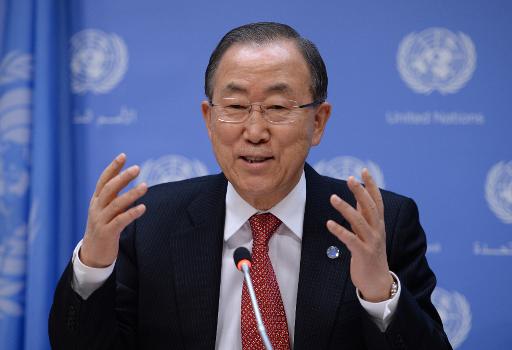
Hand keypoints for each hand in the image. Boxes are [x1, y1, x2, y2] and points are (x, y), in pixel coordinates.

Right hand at [80, 153, 147, 267]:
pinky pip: (120, 221)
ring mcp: (100, 221)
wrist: (92, 255)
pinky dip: (131, 213)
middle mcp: (96, 208)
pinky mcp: (107, 233)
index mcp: (96, 201)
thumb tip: (125, 180)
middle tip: (137, 168)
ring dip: (132, 194)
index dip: (113, 168)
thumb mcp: (106, 210)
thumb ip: (114, 197)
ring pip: (116, 204)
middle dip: (123, 177)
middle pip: (109, 189)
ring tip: (146, 186)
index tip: (123, 155)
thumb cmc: (103, 229)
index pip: (103, 180)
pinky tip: (143, 208)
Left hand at [326, 169, 392, 301]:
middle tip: (350, 178)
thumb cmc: (371, 254)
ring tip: (333, 198)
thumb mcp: (371, 232)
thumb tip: (360, 196)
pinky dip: (340, 231)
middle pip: (370, 207)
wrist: (378, 281)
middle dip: (360, 191)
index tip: (363, 170)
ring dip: (346, 208)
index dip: (371, 185)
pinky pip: (351, 240)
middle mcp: (377, 230)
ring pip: (360, 221)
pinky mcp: (363, 253)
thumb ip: (365, 214)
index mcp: (379, 223)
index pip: (377, 200)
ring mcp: (371, 242)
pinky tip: (329, 223)